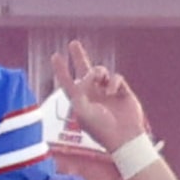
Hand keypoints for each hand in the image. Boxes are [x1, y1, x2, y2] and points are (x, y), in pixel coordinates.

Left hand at [49, 40, 149, 155]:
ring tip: (98, 78)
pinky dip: (113, 81)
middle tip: (73, 43)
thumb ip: (80, 92)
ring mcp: (107, 92)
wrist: (123, 136)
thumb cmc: (100, 127)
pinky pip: (116, 77)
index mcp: (79, 101)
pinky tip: (112, 91)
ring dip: (97, 71)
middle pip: (84, 71)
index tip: (55, 56)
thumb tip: (86, 76)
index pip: (67, 81)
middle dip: (78, 57)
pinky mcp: (122, 91)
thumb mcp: (82, 111)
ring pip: (100, 71)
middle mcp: (92, 94)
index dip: (61, 69)